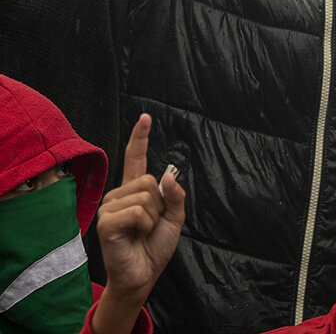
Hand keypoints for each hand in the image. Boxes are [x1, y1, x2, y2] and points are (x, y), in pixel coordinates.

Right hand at [92, 115, 184, 333]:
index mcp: (135, 191)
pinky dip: (145, 225)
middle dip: (161, 205)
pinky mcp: (105, 222)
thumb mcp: (175, 217)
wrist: (143, 274)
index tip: (146, 117)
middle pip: (151, 180)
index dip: (140, 137)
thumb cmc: (155, 246)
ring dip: (153, 217)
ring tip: (142, 232)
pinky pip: (137, 212)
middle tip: (150, 225)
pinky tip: (134, 236)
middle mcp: (118, 195)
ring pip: (146, 196)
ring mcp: (109, 207)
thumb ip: (175, 195)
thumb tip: (167, 175)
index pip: (136, 159)